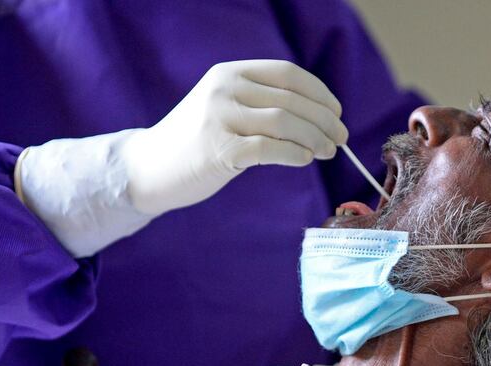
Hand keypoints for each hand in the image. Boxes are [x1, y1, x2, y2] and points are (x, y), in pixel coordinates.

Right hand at [122, 59, 348, 214]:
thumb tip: (318, 117)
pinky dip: (295, 154)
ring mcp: (220, 118)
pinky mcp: (219, 149)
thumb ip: (261, 103)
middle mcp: (225, 89)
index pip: (288, 74)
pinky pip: (270, 149)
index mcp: (230, 73)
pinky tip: (305, 160)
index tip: (337, 112)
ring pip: (285, 122)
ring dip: (316, 138)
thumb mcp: (225, 108)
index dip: (319, 93)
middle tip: (342, 138)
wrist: (148, 167)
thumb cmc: (196, 142)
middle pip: (292, 99)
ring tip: (329, 151)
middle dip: (325, 120)